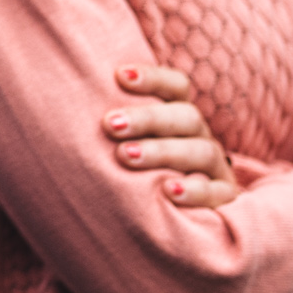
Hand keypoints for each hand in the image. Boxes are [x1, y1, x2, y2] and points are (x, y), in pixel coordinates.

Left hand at [103, 63, 239, 208]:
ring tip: (127, 156)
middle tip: (110, 124)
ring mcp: (214, 167)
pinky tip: (169, 191)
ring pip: (201, 150)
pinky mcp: (224, 197)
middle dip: (147, 118)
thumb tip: (69, 93)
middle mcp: (198, 136)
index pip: (176, 86)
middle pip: (185, 117)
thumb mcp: (124, 137)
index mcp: (177, 115)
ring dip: (162, 151)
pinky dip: (196, 191)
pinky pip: (219, 193)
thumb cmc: (132, 164)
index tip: (119, 75)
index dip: (152, 78)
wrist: (164, 217)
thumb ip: (111, 119)